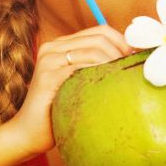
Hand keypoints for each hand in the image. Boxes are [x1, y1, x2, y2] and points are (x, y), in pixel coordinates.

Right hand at [10, 24, 136, 154]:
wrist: (29, 133)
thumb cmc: (59, 110)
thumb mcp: (79, 82)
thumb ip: (96, 66)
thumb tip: (132, 57)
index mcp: (61, 44)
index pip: (101, 31)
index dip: (123, 42)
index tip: (136, 59)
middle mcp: (52, 47)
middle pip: (99, 38)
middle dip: (121, 53)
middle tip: (130, 71)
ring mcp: (48, 60)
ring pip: (93, 51)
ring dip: (113, 65)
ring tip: (121, 81)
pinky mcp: (47, 76)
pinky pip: (81, 68)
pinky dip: (99, 75)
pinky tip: (106, 88)